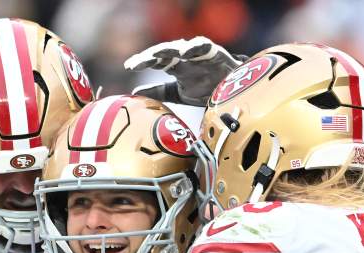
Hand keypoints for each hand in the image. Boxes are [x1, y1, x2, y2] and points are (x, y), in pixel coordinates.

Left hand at [125, 36, 244, 105]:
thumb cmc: (208, 90)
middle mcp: (184, 58)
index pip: (156, 62)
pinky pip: (203, 46)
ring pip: (179, 47)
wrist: (234, 95)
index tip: (129, 67)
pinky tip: (184, 52)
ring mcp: (198, 54)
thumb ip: (159, 92)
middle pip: (163, 53)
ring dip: (166, 49)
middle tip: (136, 63)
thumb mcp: (179, 94)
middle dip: (149, 57)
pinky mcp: (214, 52)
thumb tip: (135, 92)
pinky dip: (193, 47)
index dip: (142, 62)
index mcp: (176, 66)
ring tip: (155, 54)